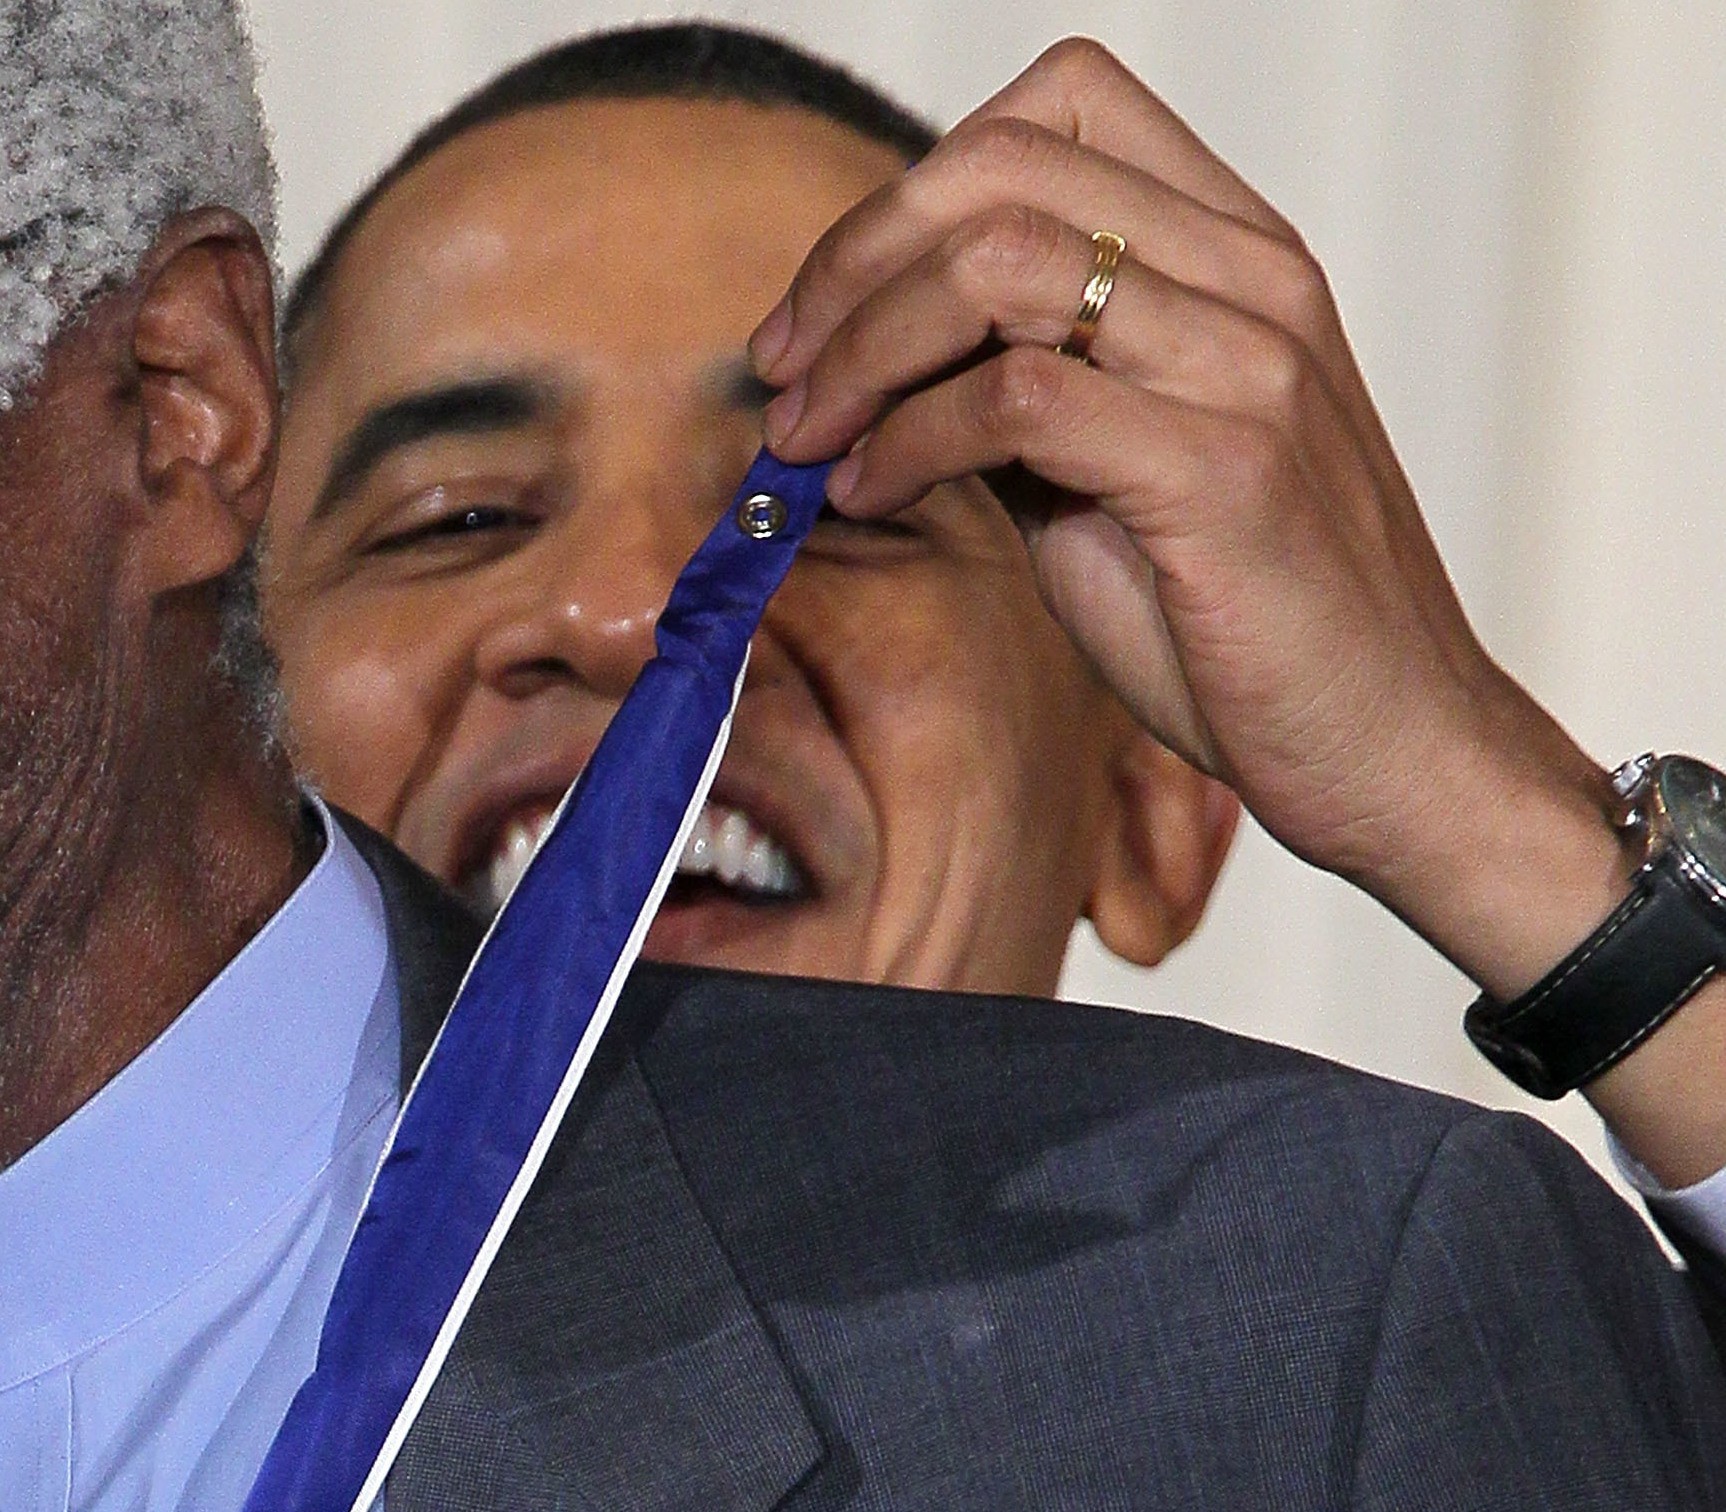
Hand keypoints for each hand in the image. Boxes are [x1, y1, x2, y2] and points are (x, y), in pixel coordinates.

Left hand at [752, 39, 1725, 1192]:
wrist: (1388, 744)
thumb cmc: (1244, 619)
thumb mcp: (1110, 472)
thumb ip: (1019, 389)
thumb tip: (868, 359)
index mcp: (1238, 253)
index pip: (1059, 107)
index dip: (910, 192)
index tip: (826, 302)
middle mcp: (1253, 280)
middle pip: (1002, 172)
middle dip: (854, 264)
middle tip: (783, 367)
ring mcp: (1245, 365)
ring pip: (995, 268)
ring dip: (862, 351)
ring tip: (807, 436)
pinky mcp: (1219, 469)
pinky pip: (1016, 400)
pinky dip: (907, 440)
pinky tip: (869, 491)